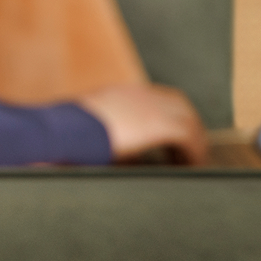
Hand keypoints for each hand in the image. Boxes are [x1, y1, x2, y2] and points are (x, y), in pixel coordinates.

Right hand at [77, 83, 208, 164]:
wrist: (66, 130)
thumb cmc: (66, 134)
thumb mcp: (86, 130)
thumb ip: (100, 135)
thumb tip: (106, 152)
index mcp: (120, 94)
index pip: (154, 98)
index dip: (167, 115)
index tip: (169, 135)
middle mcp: (140, 95)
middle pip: (178, 103)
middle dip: (187, 123)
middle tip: (188, 147)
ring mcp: (152, 106)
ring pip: (188, 119)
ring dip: (194, 139)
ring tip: (193, 161)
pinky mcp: (160, 124)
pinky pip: (188, 137)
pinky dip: (194, 151)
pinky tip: (193, 166)